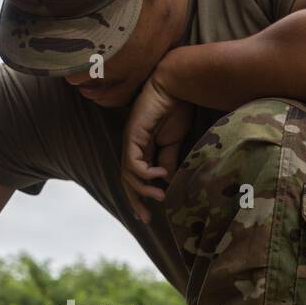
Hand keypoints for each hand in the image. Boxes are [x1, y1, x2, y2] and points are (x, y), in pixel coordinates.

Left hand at [122, 71, 192, 223]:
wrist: (176, 86)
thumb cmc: (177, 109)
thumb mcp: (175, 142)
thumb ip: (169, 161)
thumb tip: (168, 182)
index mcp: (143, 149)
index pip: (136, 178)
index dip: (141, 197)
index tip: (150, 215)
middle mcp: (133, 147)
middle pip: (127, 181)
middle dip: (135, 201)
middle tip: (146, 219)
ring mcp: (131, 141)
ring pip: (128, 175)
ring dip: (143, 190)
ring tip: (161, 196)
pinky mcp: (132, 136)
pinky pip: (133, 163)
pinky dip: (146, 173)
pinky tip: (161, 174)